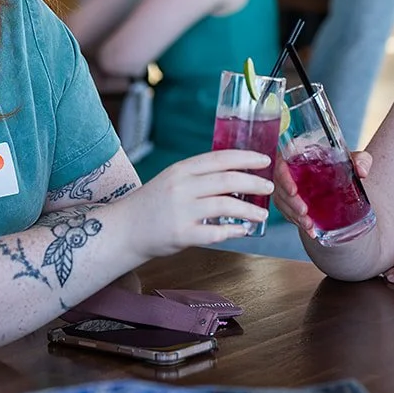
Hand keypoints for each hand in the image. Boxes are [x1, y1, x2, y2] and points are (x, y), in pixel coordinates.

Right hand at [115, 149, 272, 259]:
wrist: (124, 229)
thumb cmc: (152, 204)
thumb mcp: (172, 180)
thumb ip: (198, 176)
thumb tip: (235, 175)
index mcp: (181, 170)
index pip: (219, 158)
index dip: (246, 158)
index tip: (265, 159)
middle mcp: (181, 187)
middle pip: (227, 180)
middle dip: (253, 182)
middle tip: (270, 186)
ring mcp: (181, 211)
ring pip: (225, 204)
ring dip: (249, 209)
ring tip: (262, 214)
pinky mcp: (181, 234)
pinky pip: (215, 231)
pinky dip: (233, 230)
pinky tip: (243, 230)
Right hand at [273, 150, 372, 236]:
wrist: (341, 179)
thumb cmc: (344, 164)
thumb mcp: (354, 159)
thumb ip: (361, 160)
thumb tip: (361, 171)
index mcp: (299, 153)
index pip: (281, 162)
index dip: (283, 177)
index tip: (294, 191)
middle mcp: (289, 169)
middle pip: (279, 186)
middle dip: (290, 202)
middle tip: (304, 212)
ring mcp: (287, 186)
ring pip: (281, 201)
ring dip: (293, 215)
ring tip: (309, 225)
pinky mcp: (290, 201)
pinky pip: (287, 212)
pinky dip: (298, 222)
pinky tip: (311, 230)